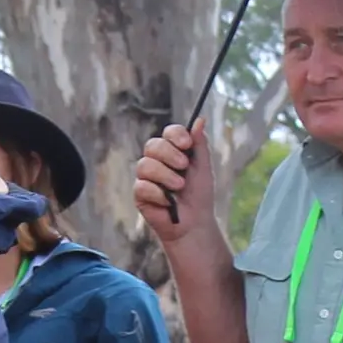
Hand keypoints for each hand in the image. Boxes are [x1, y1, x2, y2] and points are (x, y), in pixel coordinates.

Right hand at [135, 122, 218, 246]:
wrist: (195, 223)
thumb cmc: (199, 195)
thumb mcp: (203, 168)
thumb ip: (199, 144)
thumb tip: (200, 119)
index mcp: (173, 151)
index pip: (168, 132)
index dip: (175, 135)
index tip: (187, 144)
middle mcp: (157, 161)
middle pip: (152, 145)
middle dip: (169, 154)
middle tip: (184, 167)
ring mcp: (146, 177)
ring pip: (145, 165)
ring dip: (165, 176)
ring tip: (179, 187)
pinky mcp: (140, 194)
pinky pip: (142, 186)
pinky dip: (158, 194)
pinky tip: (168, 202)